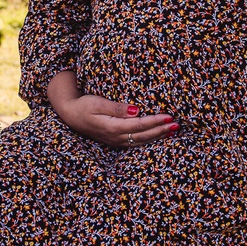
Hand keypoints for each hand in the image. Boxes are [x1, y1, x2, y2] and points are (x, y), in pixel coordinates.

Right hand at [46, 73, 178, 148]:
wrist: (70, 114)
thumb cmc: (83, 105)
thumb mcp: (97, 103)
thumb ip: (116, 108)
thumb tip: (136, 110)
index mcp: (112, 127)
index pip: (139, 125)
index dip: (155, 121)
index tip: (169, 116)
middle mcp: (115, 137)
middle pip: (143, 135)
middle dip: (161, 130)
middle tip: (177, 124)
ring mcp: (116, 141)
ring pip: (141, 141)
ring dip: (158, 136)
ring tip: (173, 130)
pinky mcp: (116, 141)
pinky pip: (136, 142)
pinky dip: (149, 139)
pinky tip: (158, 135)